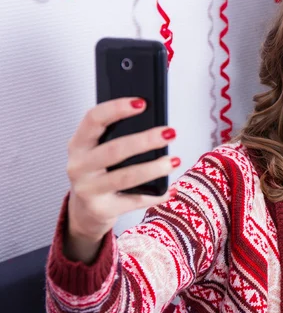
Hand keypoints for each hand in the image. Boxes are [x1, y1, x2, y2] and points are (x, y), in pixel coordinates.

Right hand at [64, 97, 178, 261]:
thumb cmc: (99, 171)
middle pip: (114, 150)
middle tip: (170, 133)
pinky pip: (134, 200)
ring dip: (154, 168)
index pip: (93, 119)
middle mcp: (79, 166)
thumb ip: (117, 136)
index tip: (142, 103)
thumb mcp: (99, 150)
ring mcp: (88, 189)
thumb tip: (156, 125)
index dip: (117, 108)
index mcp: (78, 144)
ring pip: (126, 177)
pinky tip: (171, 188)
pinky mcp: (101, 209)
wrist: (85, 210)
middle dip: (145, 140)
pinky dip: (155, 194)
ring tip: (174, 160)